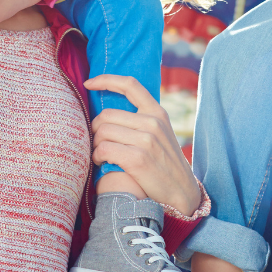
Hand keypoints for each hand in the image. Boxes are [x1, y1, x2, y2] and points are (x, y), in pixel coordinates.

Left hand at [84, 74, 200, 216]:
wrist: (182, 191)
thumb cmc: (165, 163)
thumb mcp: (161, 134)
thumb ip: (143, 120)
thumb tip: (110, 112)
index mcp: (157, 112)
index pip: (130, 85)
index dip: (106, 80)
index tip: (89, 84)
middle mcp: (152, 122)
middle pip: (106, 115)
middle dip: (95, 129)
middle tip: (98, 142)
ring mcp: (146, 140)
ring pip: (102, 132)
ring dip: (95, 145)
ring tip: (100, 154)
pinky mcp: (137, 158)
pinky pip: (103, 149)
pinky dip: (97, 156)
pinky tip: (101, 162)